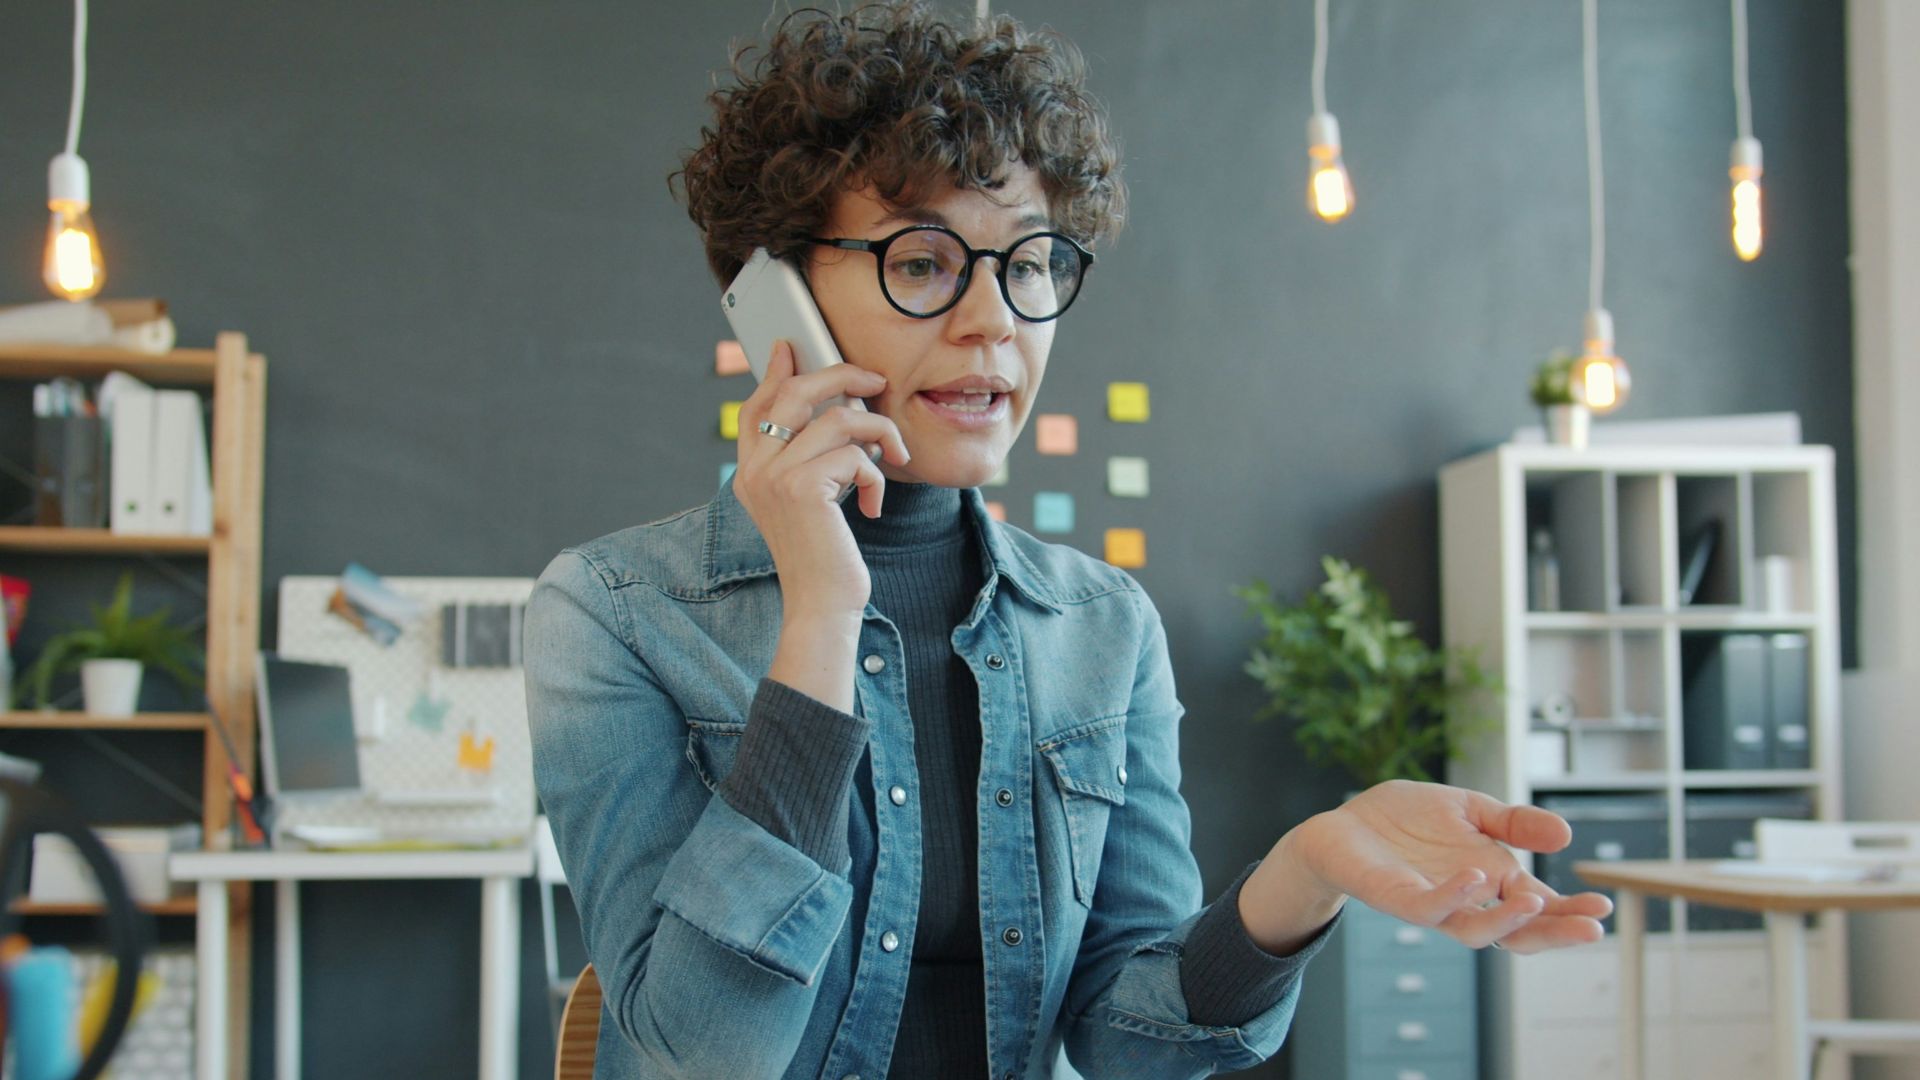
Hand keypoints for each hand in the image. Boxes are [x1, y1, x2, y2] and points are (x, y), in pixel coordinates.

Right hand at [731, 341, 911, 617]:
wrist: (823, 606)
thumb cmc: (824, 556)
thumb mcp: (811, 502)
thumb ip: (809, 459)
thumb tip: (836, 409)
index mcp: (751, 474)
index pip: (757, 406)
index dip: (774, 372)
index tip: (791, 346)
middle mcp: (755, 472)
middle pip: (793, 393)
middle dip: (841, 375)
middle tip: (875, 380)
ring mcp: (775, 478)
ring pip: (838, 419)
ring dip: (878, 431)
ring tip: (894, 453)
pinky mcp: (803, 489)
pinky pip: (854, 455)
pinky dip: (876, 477)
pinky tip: (873, 506)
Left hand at [1271, 779, 1611, 953]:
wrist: (1342, 824)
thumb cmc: (1405, 822)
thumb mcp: (1469, 810)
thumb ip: (1513, 823)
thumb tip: (1565, 835)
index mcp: (1490, 882)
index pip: (1538, 908)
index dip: (1570, 912)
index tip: (1605, 908)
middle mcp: (1466, 901)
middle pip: (1517, 932)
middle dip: (1554, 931)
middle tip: (1592, 928)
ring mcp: (1431, 904)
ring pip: (1475, 931)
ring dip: (1506, 920)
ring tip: (1534, 900)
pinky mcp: (1396, 898)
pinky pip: (1427, 908)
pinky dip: (1453, 896)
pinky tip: (1474, 876)